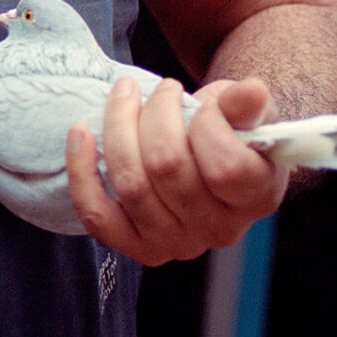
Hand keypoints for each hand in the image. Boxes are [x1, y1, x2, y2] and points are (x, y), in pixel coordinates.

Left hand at [65, 75, 288, 263]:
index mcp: (255, 199)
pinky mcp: (136, 247)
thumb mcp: (250, 112)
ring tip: (125, 94)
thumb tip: (251, 91)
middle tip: (162, 89)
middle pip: (167, 168)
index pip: (224, 168)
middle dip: (156, 114)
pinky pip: (97, 216)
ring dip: (118, 128)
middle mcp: (218, 230)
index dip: (207, 124)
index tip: (204, 103)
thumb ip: (248, 103)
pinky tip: (80, 132)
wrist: (213, 160)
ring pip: (130, 185)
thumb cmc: (233, 131)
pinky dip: (82, 172)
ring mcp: (175, 244)